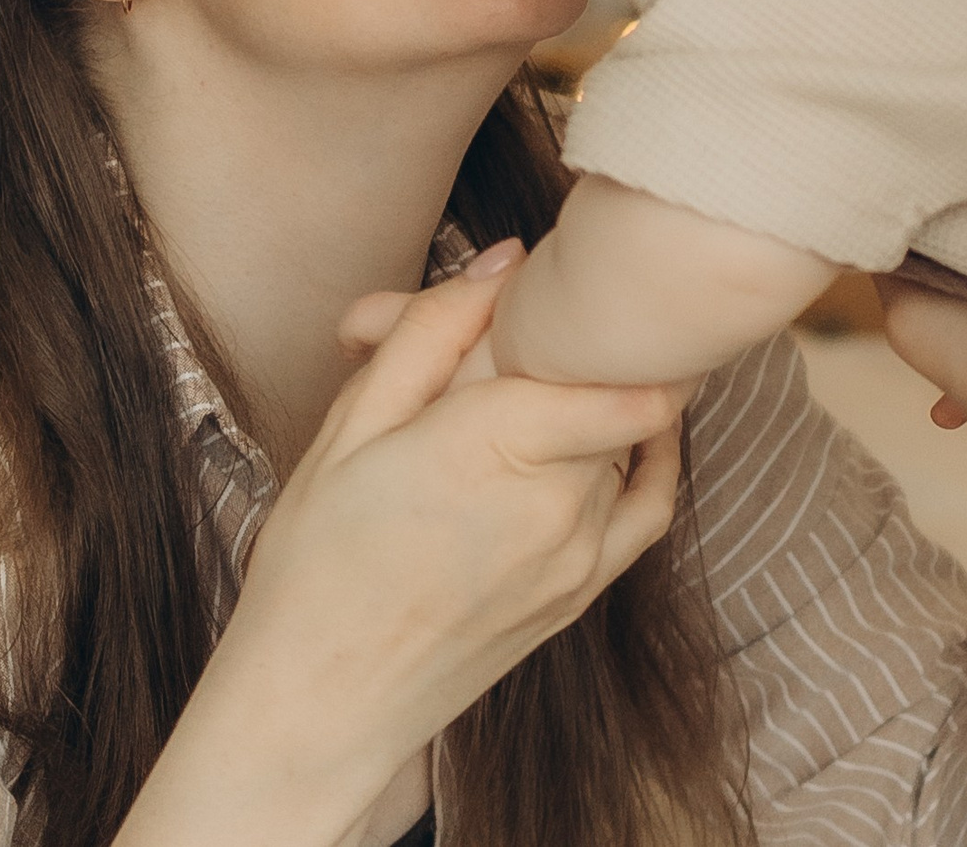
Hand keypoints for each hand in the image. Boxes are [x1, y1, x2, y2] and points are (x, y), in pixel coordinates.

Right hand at [126, 257, 682, 846]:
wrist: (318, 705)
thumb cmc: (315, 563)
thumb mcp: (351, 428)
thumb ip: (431, 333)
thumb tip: (507, 261)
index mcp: (488, 442)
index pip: (580, 336)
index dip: (564, 300)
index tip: (538, 285)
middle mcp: (555, 495)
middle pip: (597, 377)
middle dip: (553, 347)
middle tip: (487, 345)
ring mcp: (580, 548)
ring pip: (622, 431)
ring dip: (582, 398)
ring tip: (508, 397)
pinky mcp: (587, 589)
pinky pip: (650, 502)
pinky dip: (651, 451)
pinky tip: (632, 423)